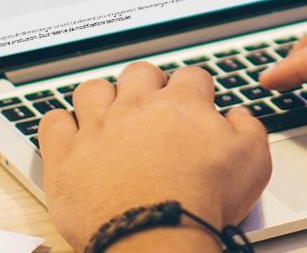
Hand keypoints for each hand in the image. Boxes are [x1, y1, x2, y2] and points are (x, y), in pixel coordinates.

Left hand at [39, 63, 271, 250]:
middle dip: (147, 83)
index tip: (196, 102)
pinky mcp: (66, 154)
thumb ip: (249, 129)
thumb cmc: (202, 201)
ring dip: (101, 98)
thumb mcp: (253, 163)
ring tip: (108, 116)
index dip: (196, 88)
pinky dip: (61, 125)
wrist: (157, 232)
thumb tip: (238, 116)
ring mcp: (98, 127)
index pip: (191, 76)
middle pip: (139, 73)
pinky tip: (72, 135)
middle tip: (152, 106)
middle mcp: (138, 106)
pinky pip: (53, 122)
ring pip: (92, 89)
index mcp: (183, 104)